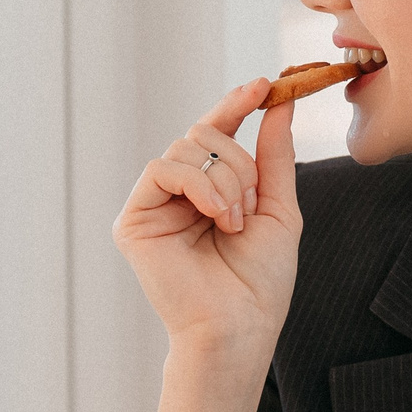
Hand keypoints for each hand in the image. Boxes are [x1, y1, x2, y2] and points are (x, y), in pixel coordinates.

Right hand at [112, 82, 301, 356]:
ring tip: (234, 222)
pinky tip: (216, 216)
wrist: (240, 327)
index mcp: (209, 191)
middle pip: (203, 132)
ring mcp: (153, 205)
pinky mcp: (133, 220)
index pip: (217, 133)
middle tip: (251, 203)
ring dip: (225, 180)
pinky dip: (199, 185)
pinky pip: (162, 168)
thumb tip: (278, 101)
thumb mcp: (277, 208)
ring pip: (186, 148)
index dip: (237, 104)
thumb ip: (274, 155)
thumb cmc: (260, 282)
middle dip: (239, 160)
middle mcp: (177, 194)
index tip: (266, 84)